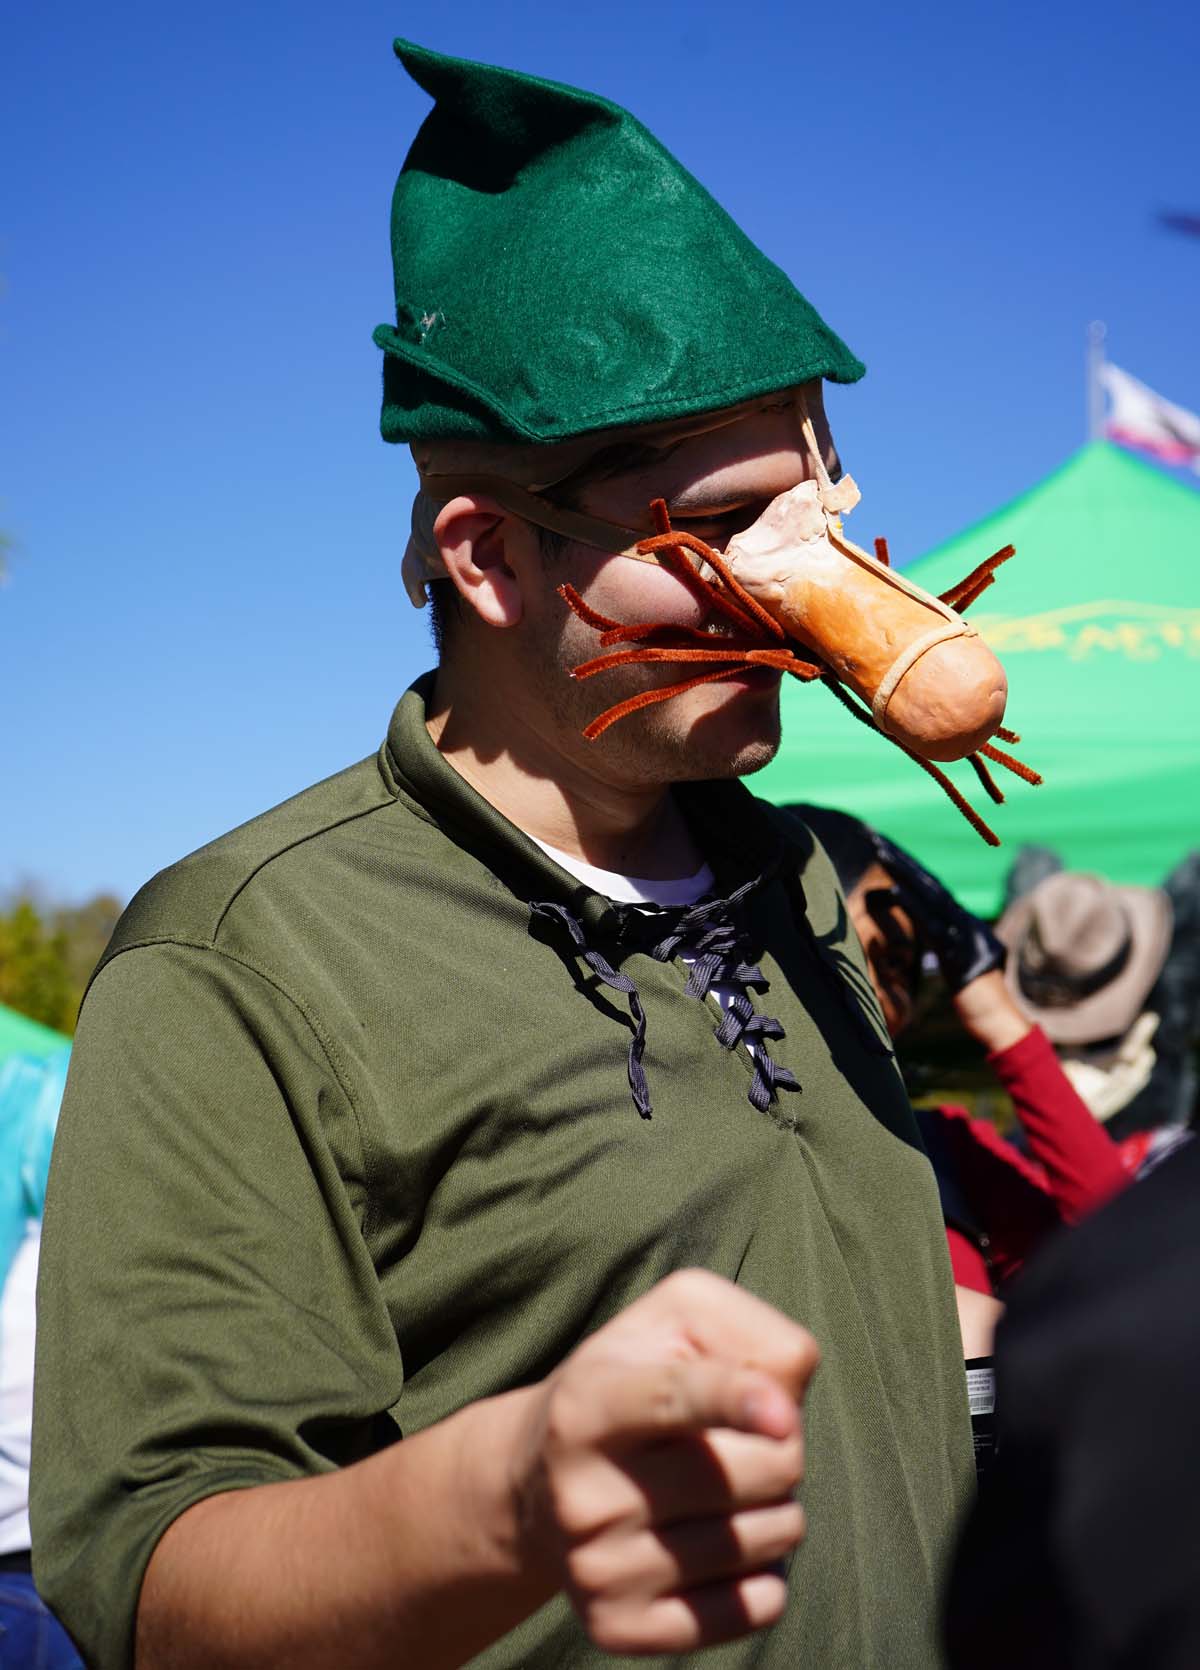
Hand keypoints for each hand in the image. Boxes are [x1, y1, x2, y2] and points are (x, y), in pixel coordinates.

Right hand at [509, 1269, 818, 1657]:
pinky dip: (767, 1576)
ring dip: (777, 1507)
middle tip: (740, 1439)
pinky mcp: (620, 1627)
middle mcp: (584, 1491)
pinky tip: (728, 1547)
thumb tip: (787, 1408)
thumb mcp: (670, 1323)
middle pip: (761, 1470)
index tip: (784, 1411)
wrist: (533, 1483)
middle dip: (782, 1446)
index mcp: (587, 1403)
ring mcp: (598, 1568)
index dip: (733, 1399)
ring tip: (728, 1488)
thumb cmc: (630, 1379)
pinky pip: (754, 1608)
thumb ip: (745, 1335)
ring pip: (769, 1537)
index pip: (670, 1399)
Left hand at [873, 833, 1004, 993]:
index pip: (931, 888)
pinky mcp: (954, 951)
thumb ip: (948, 943)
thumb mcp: (960, 962)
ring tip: (881, 852)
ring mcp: (960, 933)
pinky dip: (912, 905)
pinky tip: (894, 890)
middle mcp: (963, 920)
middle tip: (875, 836)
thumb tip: (935, 931)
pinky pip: (930, 924)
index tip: (886, 849)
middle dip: (901, 860)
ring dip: (903, 872)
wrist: (997, 1018)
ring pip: (928, 896)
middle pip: (928, 883)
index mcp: (961, 921)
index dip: (909, 869)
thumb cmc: (978, 995)